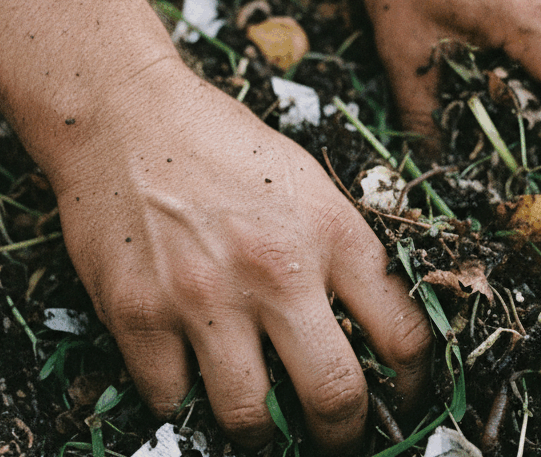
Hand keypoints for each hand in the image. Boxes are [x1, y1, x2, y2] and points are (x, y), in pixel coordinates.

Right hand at [51, 61, 430, 452]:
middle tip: (337, 436)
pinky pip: (171, 400)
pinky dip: (186, 400)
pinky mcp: (139, 315)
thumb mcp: (309, 184)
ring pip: (250, 420)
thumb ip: (342, 253)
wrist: (127, 116)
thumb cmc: (224, 146)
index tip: (402, 399)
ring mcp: (205, 298)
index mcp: (332, 234)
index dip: (413, 385)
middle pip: (336, 397)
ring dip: (261, 433)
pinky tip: (192, 379)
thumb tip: (367, 328)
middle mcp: (277, 271)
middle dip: (345, 435)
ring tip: (262, 422)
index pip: (404, 336)